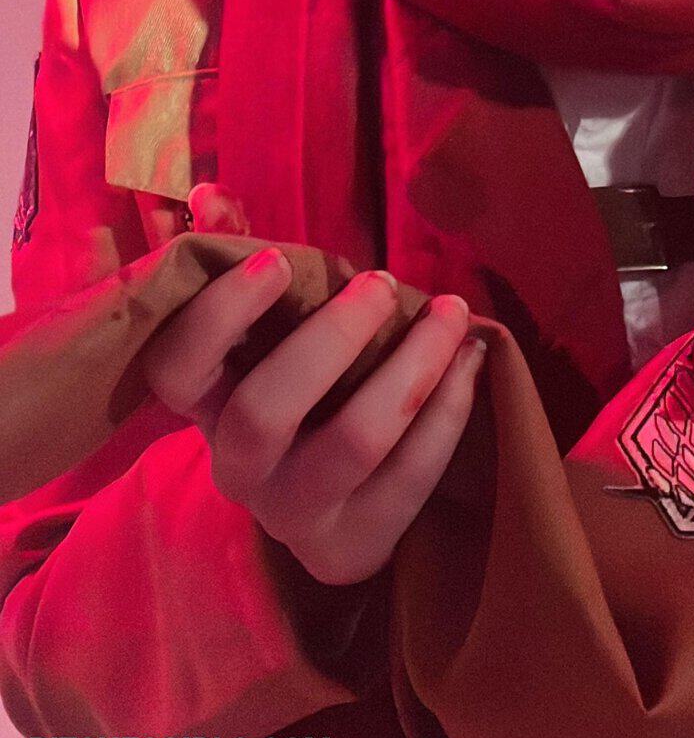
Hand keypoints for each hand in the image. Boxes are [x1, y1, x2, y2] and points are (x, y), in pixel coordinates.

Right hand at [139, 248, 486, 584]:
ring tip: (450, 314)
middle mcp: (238, 467)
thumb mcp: (264, 330)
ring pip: (353, 442)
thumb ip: (238, 257)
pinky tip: (472, 362)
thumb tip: (210, 192)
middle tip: (383, 281)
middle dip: (333, 337)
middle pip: (265, 411)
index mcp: (205, 407)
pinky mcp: (356, 544)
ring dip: (412, 368)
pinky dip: (449, 412)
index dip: (219, 315)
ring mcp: (296, 514)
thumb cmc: (297, 385)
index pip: (177, 369)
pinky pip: (411, 476)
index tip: (276, 260)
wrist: (331, 504)